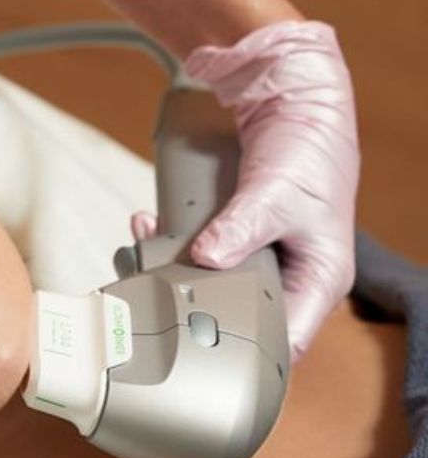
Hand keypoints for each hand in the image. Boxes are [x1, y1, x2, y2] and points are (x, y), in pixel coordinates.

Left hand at [177, 20, 359, 363]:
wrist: (290, 97)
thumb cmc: (308, 147)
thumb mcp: (277, 193)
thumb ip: (241, 229)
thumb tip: (207, 258)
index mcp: (318, 281)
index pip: (286, 343)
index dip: (247, 360)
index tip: (200, 360)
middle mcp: (289, 277)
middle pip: (238, 319)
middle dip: (192, 310)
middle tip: (151, 301)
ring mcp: (258, 259)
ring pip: (209, 287)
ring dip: (170, 275)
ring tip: (138, 260)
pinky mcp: (232, 238)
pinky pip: (195, 254)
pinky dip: (166, 243)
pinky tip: (146, 227)